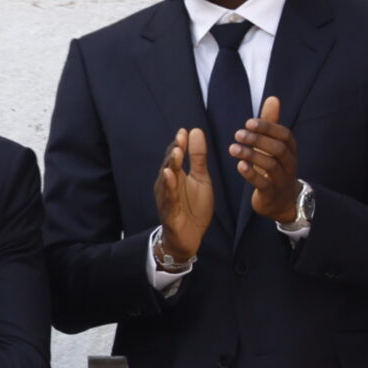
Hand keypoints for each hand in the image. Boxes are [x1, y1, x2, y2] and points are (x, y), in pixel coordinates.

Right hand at [153, 126, 213, 264]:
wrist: (189, 236)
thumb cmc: (193, 207)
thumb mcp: (201, 179)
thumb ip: (198, 158)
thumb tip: (195, 132)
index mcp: (176, 175)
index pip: (176, 156)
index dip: (180, 144)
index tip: (185, 131)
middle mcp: (167, 184)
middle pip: (170, 165)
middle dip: (175, 152)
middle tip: (180, 138)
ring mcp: (167, 197)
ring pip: (167, 179)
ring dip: (171, 165)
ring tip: (176, 153)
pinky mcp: (169, 210)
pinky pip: (169, 196)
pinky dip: (169, 185)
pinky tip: (169, 175)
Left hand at [233, 96, 302, 223]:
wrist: (281, 201)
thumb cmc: (275, 167)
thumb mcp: (273, 145)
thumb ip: (271, 124)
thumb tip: (273, 98)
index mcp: (290, 150)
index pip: (285, 135)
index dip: (268, 128)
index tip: (248, 122)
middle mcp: (289, 164)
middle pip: (279, 149)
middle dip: (259, 140)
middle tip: (238, 134)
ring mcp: (281, 179)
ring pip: (271, 165)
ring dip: (251, 155)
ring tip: (233, 148)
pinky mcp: (271, 193)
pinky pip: (264, 183)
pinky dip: (252, 174)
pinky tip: (239, 166)